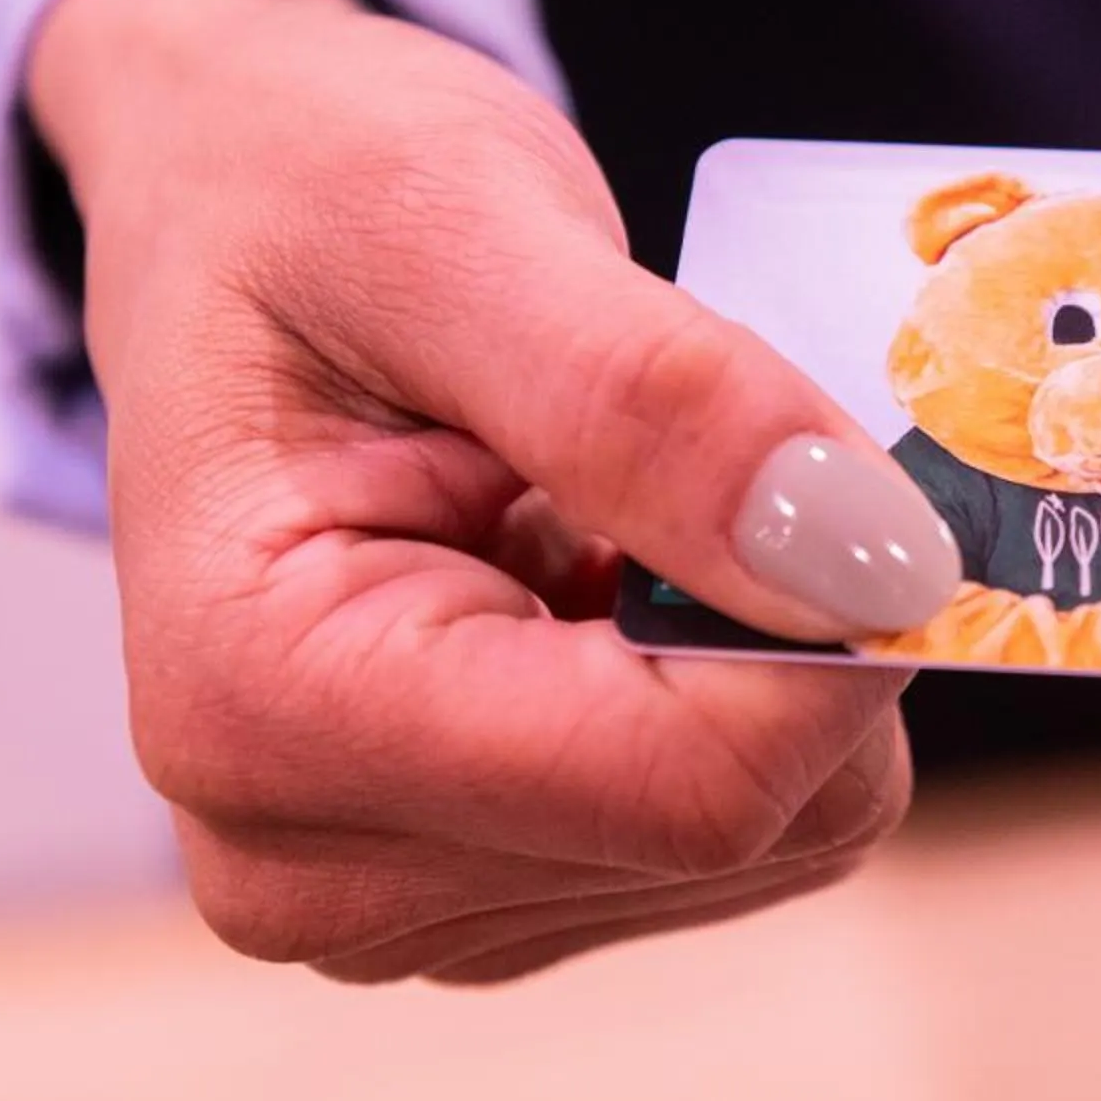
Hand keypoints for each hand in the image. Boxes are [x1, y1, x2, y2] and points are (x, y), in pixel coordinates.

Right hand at [26, 0, 960, 983]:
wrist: (226, 219)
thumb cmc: (302, 196)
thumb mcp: (458, 222)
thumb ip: (654, 399)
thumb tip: (874, 562)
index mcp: (265, 707)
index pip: (688, 786)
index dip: (837, 629)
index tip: (862, 467)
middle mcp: (303, 863)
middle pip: (739, 821)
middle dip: (793, 624)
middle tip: (707, 446)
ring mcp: (392, 904)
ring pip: (772, 830)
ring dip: (764, 647)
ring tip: (620, 502)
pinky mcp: (480, 895)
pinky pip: (742, 824)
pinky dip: (738, 683)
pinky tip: (620, 570)